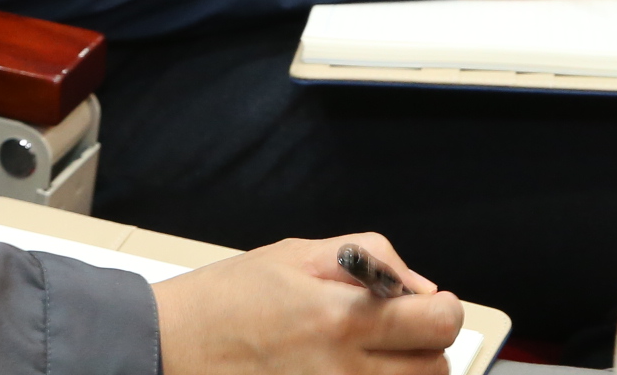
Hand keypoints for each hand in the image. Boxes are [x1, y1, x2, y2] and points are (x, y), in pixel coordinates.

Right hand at [155, 234, 462, 374]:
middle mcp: (342, 369)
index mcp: (339, 316)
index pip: (436, 323)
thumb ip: (369, 258)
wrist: (174, 345)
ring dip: (404, 373)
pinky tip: (351, 370)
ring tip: (371, 354)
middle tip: (397, 330)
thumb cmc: (228, 298)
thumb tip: (418, 286)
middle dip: (426, 345)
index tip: (427, 304)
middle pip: (435, 369)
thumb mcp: (298, 253)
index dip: (442, 309)